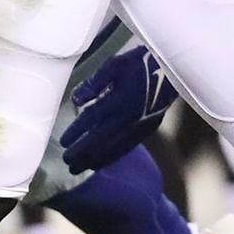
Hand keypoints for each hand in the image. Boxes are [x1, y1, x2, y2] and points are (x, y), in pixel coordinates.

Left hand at [59, 45, 179, 174]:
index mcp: (117, 99)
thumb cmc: (139, 65)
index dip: (76, 132)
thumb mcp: (115, 64)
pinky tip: (98, 164)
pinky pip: (124, 149)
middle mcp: (126, 117)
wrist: (170, 73)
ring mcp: (137, 127)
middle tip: (66, 160)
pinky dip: (109, 158)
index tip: (63, 142)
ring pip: (111, 148)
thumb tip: (76, 100)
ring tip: (77, 168)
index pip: (91, 119)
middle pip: (99, 139)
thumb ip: (94, 82)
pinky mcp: (145, 132)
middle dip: (81, 152)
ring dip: (93, 160)